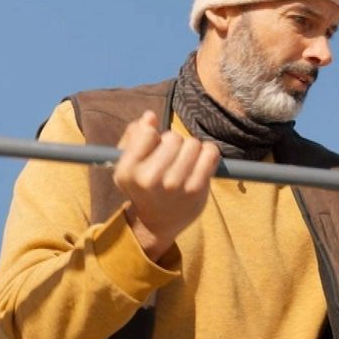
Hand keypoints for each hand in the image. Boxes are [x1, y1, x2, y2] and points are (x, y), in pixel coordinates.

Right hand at [112, 111, 222, 259]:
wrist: (156, 221)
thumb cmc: (142, 186)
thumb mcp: (127, 163)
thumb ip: (134, 135)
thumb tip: (150, 116)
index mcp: (128, 170)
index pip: (147, 132)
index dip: (153, 135)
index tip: (153, 148)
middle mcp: (150, 178)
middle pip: (173, 138)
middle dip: (174, 143)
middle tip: (171, 157)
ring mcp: (175, 185)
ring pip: (193, 144)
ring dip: (191, 148)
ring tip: (185, 161)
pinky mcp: (196, 189)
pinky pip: (211, 153)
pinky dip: (208, 153)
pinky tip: (200, 163)